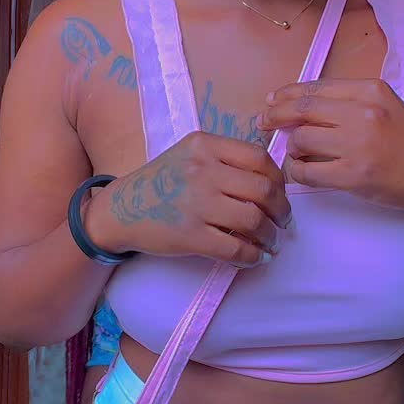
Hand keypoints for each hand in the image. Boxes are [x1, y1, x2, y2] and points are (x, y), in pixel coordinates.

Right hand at [85, 131, 291, 268]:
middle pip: (263, 189)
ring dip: (270, 236)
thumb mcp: (190, 155)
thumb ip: (225, 160)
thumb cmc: (161, 183)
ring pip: (254, 220)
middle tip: (283, 222)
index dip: (279, 180)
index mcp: (205, 145)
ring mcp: (196, 203)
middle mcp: (202, 170)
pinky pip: (236, 248)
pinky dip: (253, 256)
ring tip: (271, 243)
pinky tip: (256, 257)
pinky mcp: (190, 235)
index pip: (259, 158)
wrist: (120, 210)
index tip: (280, 194)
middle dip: (281, 210)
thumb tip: (273, 183)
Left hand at [257, 78, 403, 215]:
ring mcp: (358, 145)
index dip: (286, 95)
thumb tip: (295, 103)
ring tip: (295, 153)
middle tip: (263, 123)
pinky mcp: (353, 175)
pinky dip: (297, 171)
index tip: (270, 102)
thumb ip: (345, 101)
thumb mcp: (383, 106)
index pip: (315, 88)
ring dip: (291, 148)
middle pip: (302, 110)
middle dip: (276, 116)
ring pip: (301, 140)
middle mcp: (364, 113)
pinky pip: (307, 171)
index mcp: (370, 90)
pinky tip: (300, 170)